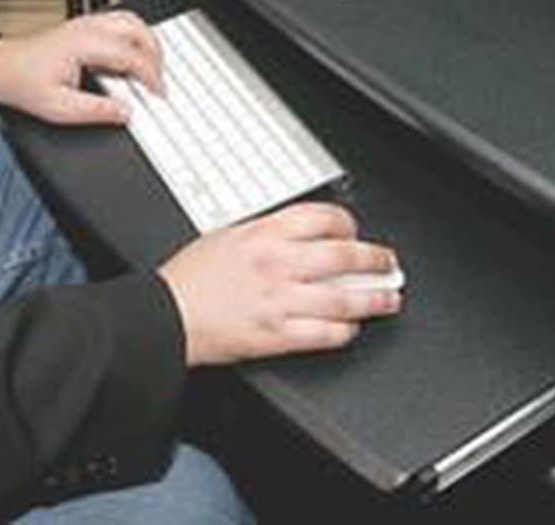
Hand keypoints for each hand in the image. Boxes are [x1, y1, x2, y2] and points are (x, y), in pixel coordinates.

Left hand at [0, 9, 163, 127]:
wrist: (0, 68)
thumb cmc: (22, 83)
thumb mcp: (59, 108)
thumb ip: (96, 112)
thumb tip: (127, 113)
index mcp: (85, 44)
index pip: (132, 56)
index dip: (151, 76)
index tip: (159, 94)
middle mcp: (87, 28)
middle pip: (139, 31)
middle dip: (156, 56)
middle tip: (159, 82)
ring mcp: (85, 23)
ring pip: (132, 21)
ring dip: (148, 43)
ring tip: (152, 69)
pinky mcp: (83, 26)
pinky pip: (120, 22)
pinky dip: (135, 37)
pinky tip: (134, 56)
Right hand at [157, 203, 401, 365]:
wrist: (165, 315)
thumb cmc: (189, 278)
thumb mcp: (227, 235)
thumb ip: (266, 233)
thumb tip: (299, 236)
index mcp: (265, 232)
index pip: (324, 218)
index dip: (349, 224)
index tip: (355, 232)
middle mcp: (279, 263)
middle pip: (345, 256)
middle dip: (376, 260)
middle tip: (389, 264)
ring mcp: (281, 300)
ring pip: (344, 298)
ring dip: (374, 299)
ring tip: (388, 299)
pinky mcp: (277, 335)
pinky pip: (325, 333)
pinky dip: (345, 331)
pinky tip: (351, 329)